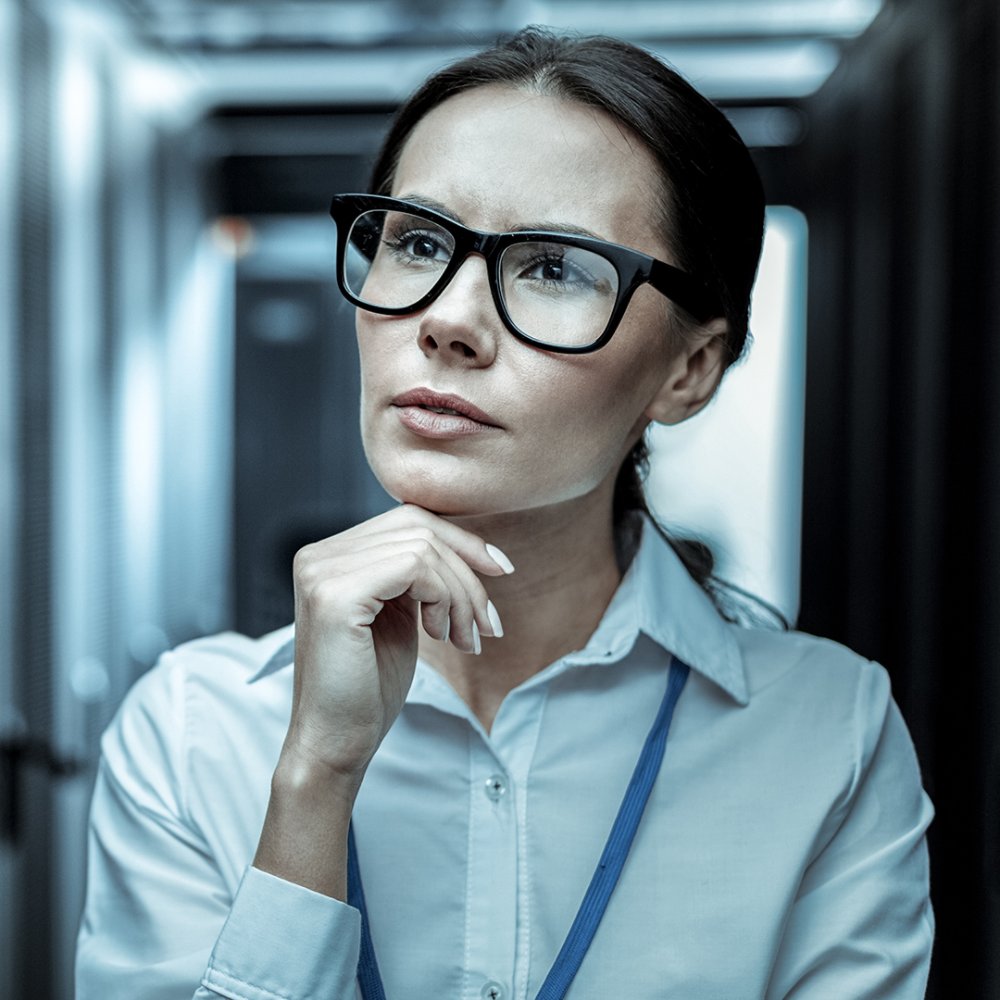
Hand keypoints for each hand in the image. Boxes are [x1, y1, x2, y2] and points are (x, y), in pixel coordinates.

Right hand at [280, 504, 513, 780]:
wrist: (336, 744)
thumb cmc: (370, 686)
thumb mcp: (400, 614)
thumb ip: (417, 573)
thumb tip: (473, 543)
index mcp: (330, 556)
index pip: (409, 520)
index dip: (461, 541)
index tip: (501, 572)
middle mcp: (318, 555)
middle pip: (419, 528)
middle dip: (467, 573)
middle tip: (486, 625)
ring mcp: (322, 572)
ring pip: (423, 549)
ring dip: (461, 595)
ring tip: (464, 639)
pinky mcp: (335, 594)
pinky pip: (414, 567)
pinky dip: (444, 599)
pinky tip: (440, 635)